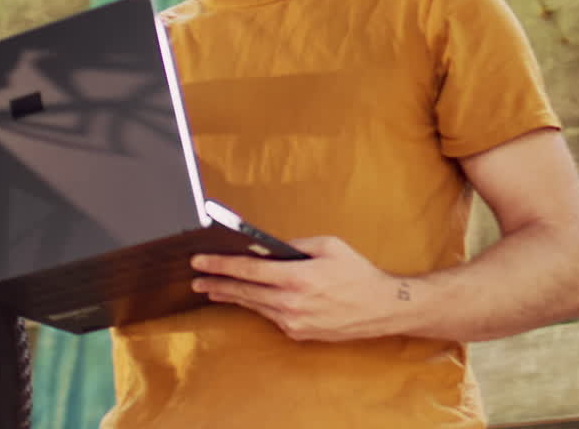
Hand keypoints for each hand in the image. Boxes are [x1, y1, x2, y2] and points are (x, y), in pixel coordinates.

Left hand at [190, 236, 408, 341]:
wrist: (382, 308)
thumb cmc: (356, 273)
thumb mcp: (327, 246)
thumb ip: (293, 245)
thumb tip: (265, 248)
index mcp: (296, 277)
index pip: (247, 270)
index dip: (220, 265)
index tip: (199, 261)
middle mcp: (291, 302)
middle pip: (244, 292)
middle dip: (217, 283)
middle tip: (196, 279)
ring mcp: (294, 321)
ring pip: (254, 306)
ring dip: (231, 297)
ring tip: (212, 290)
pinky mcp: (298, 333)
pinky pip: (271, 316)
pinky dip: (257, 306)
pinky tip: (245, 299)